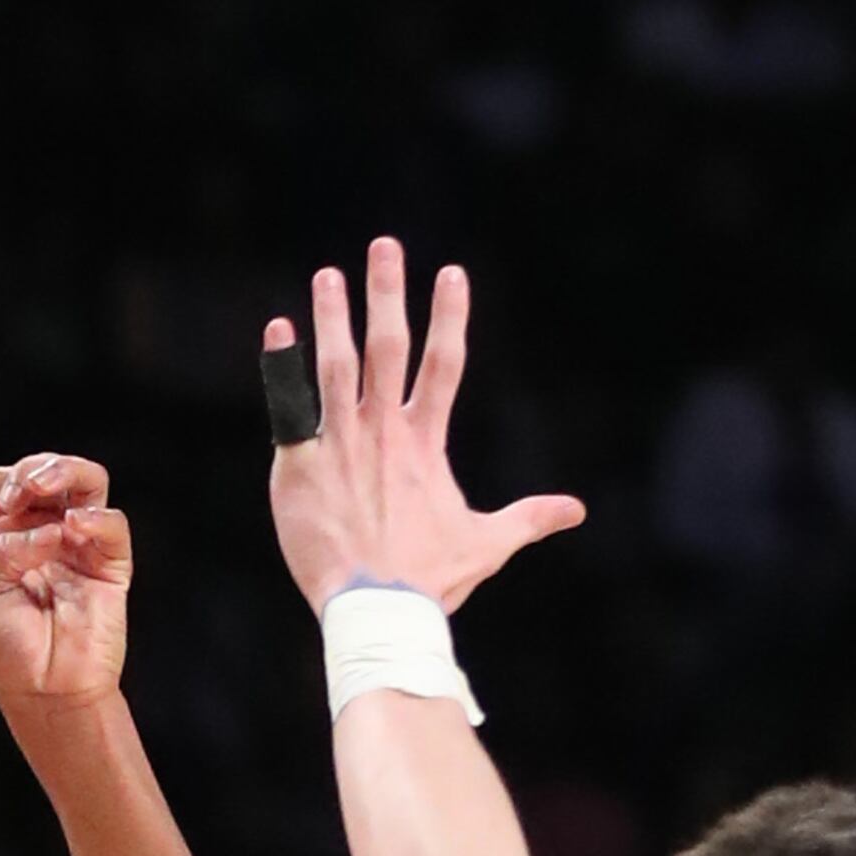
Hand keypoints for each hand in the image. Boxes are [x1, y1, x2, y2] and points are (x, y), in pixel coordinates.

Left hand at [0, 453, 131, 706]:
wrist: (44, 692)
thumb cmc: (7, 650)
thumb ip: (3, 550)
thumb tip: (47, 529)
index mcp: (9, 539)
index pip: (8, 484)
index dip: (1, 483)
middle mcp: (47, 535)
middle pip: (49, 474)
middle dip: (32, 470)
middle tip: (19, 494)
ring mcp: (81, 548)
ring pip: (88, 484)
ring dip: (65, 471)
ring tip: (45, 487)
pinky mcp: (111, 566)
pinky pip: (112, 526)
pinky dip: (94, 518)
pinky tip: (72, 528)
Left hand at [266, 236, 583, 612]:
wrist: (377, 610)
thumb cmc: (429, 580)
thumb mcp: (486, 544)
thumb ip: (528, 518)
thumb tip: (576, 511)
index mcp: (425, 443)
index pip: (445, 364)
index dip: (449, 316)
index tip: (451, 273)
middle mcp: (383, 432)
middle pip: (388, 347)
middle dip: (388, 293)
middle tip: (386, 245)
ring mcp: (340, 444)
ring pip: (334, 365)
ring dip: (333, 315)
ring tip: (329, 274)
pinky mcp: (300, 464)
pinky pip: (289, 405)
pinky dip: (283, 365)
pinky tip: (279, 329)